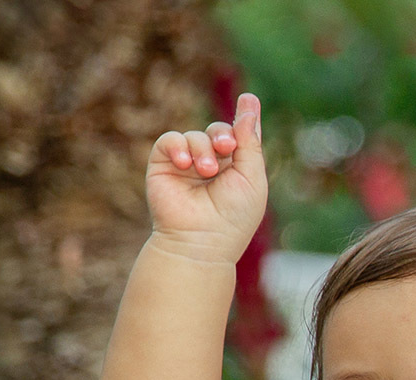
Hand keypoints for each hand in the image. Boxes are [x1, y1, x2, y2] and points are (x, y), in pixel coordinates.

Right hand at [146, 93, 267, 264]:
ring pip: (195, 136)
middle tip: (226, 149)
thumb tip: (249, 101)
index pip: (238, 136)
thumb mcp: (252, 177)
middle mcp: (210, 166)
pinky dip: (178, 146)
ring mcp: (185, 167)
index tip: (247, 101)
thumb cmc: (233, 217)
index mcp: (234, 170)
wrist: (201, 242)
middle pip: (217, 131)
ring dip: (203, 149)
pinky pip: (169, 141)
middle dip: (223, 135)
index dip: (242, 123)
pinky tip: (186, 164)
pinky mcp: (163, 167)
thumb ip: (250, 140)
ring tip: (207, 171)